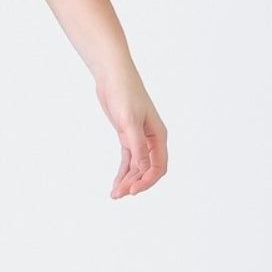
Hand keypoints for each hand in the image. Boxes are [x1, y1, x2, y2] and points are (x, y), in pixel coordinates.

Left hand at [94, 62, 167, 198]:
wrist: (113, 77)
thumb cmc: (125, 94)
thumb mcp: (130, 121)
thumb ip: (138, 146)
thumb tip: (144, 169)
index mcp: (158, 136)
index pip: (159, 166)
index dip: (147, 181)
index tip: (132, 191)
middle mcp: (151, 139)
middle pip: (147, 169)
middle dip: (135, 183)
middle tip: (118, 195)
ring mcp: (139, 138)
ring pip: (136, 166)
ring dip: (127, 180)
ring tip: (115, 194)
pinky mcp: (127, 135)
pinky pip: (128, 159)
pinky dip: (123, 171)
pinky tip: (116, 182)